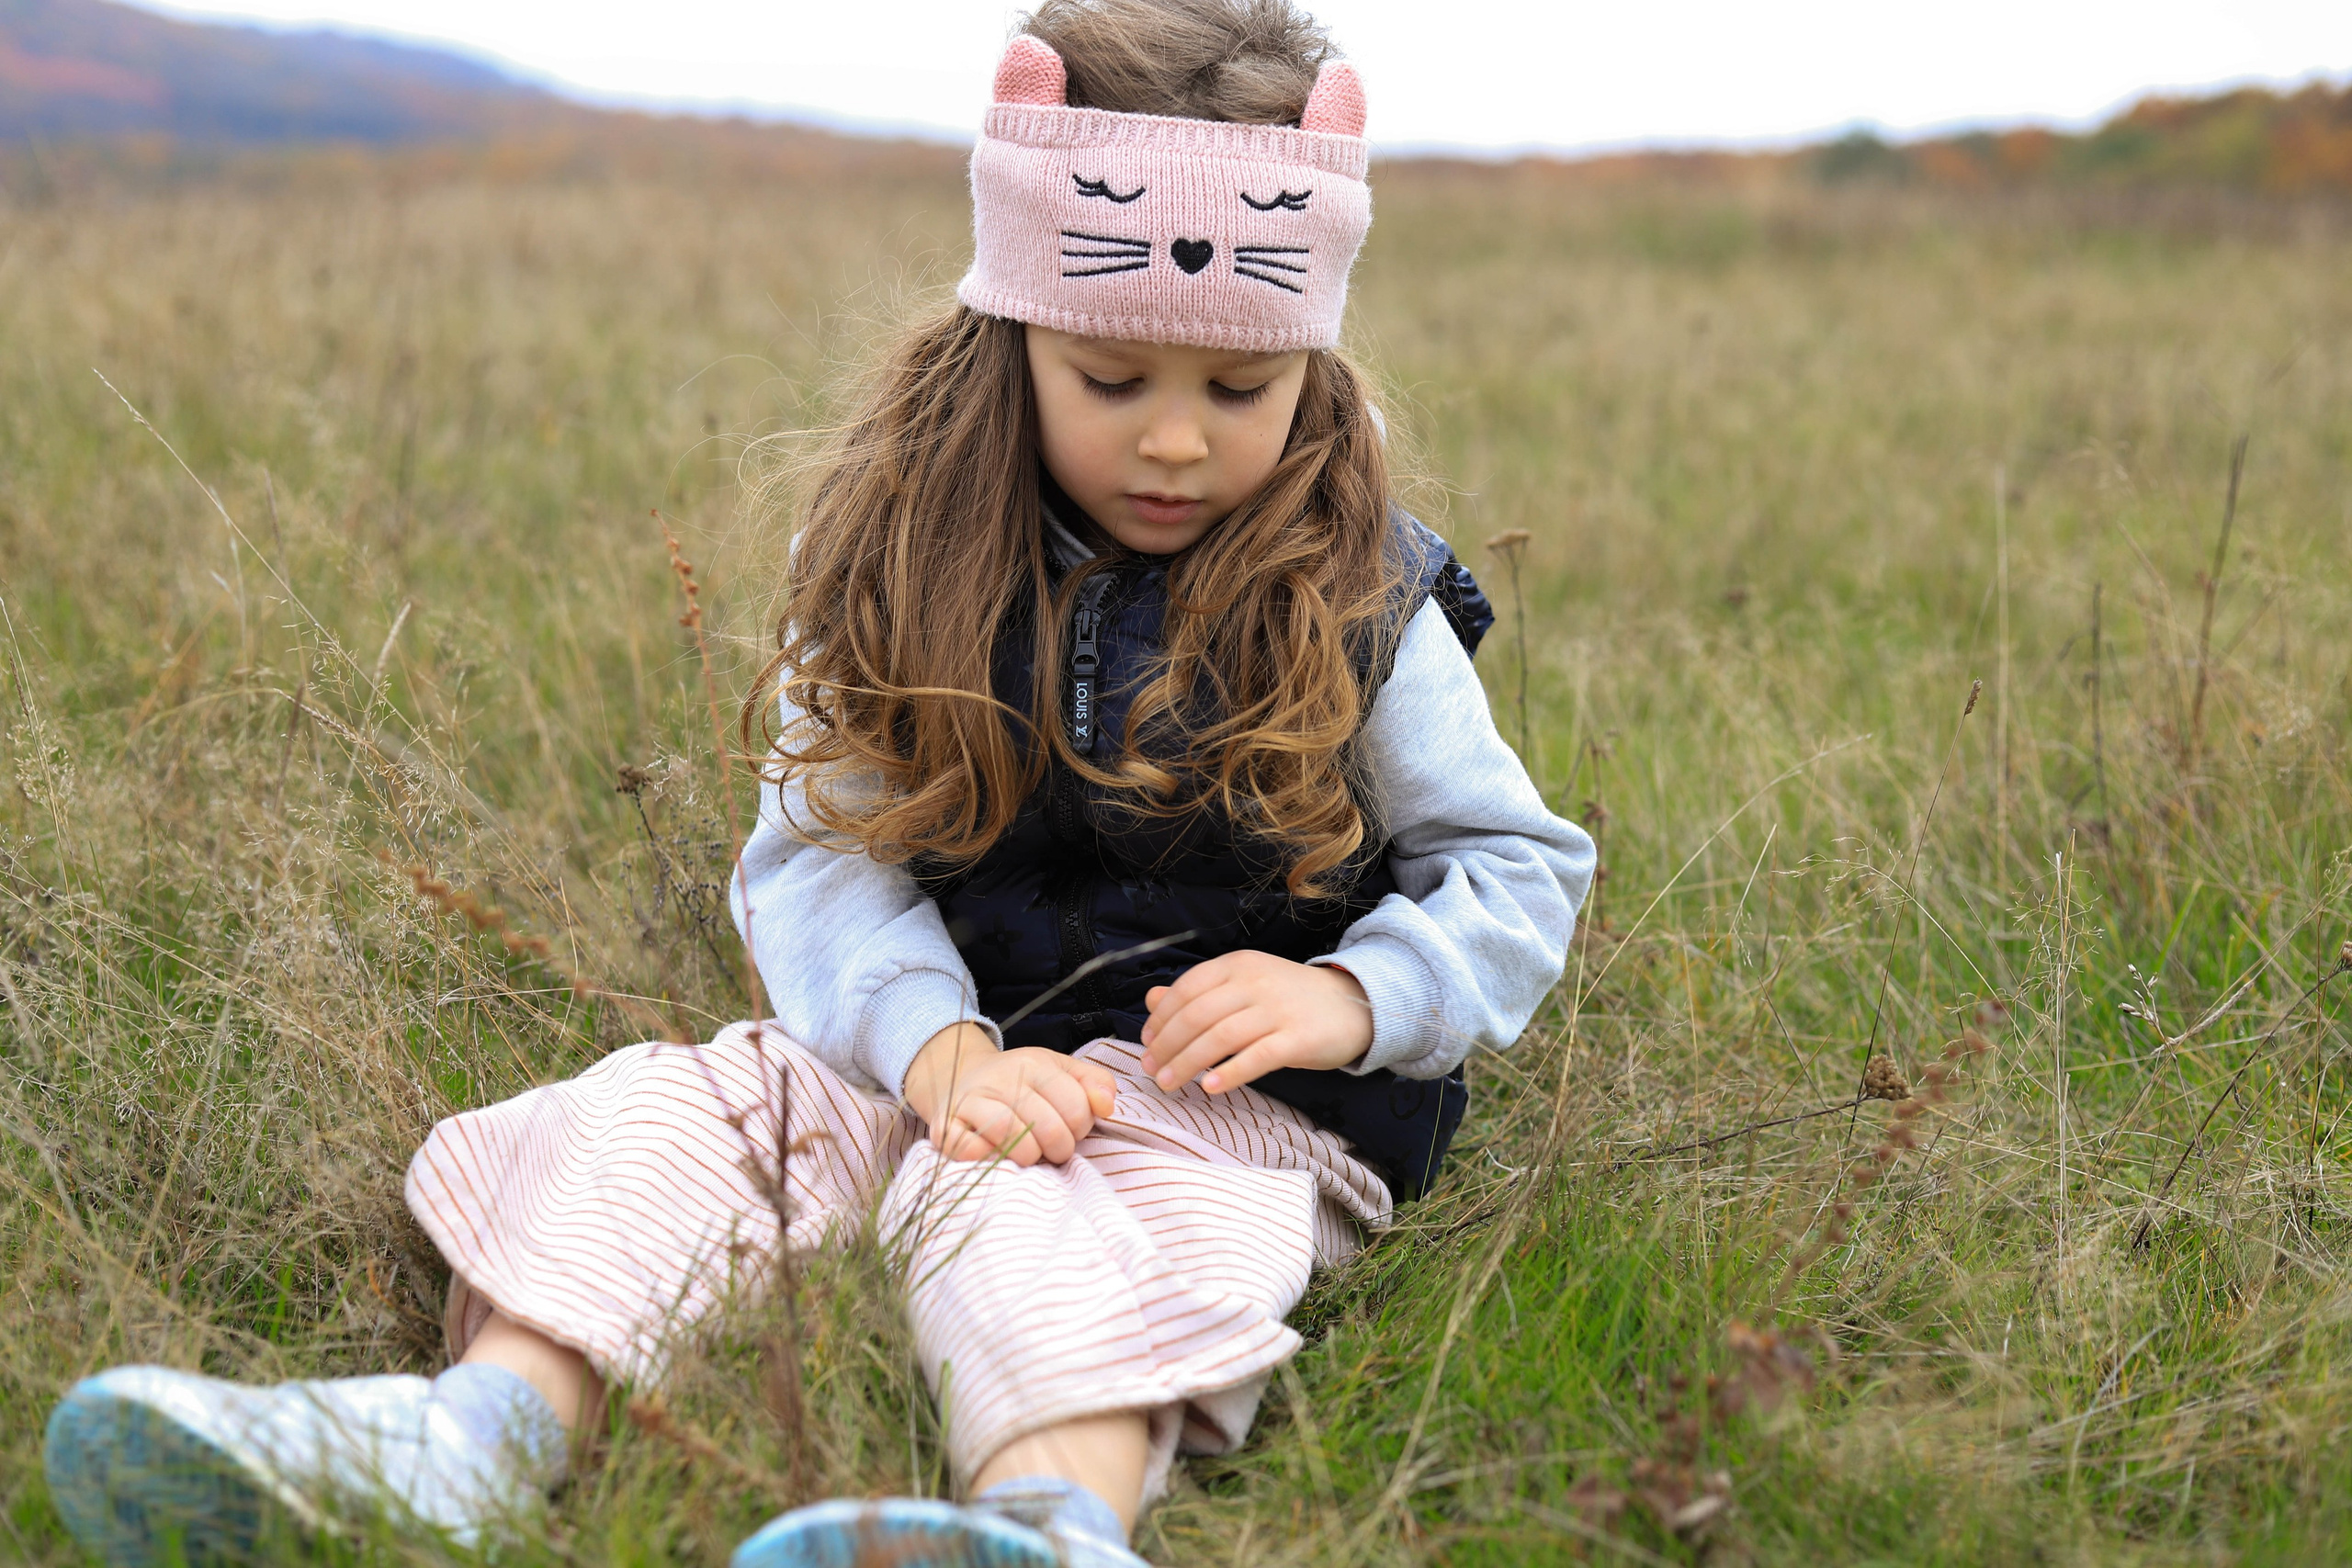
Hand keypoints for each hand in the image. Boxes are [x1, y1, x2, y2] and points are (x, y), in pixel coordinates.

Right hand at [901, 1023, 1117, 1165]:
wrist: (961, 1077)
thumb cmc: (1020, 1082)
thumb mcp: (1060, 1071)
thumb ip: (1094, 1082)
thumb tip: (1108, 1106)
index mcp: (1034, 1064)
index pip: (1075, 1105)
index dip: (1081, 1126)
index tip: (1073, 1129)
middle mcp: (1001, 1078)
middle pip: (1048, 1126)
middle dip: (1060, 1148)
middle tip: (1055, 1150)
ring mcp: (971, 1101)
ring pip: (1010, 1135)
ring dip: (1028, 1155)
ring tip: (1030, 1155)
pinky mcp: (944, 1125)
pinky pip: (967, 1147)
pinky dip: (985, 1156)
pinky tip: (995, 1155)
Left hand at [1139, 951, 1371, 1095]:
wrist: (1352, 1004)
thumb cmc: (1288, 999)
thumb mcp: (1243, 985)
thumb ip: (1198, 992)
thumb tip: (1152, 999)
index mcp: (1237, 966)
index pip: (1187, 988)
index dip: (1161, 1018)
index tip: (1146, 1043)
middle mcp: (1255, 983)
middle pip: (1198, 1014)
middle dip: (1168, 1045)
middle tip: (1151, 1070)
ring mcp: (1278, 1010)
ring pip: (1221, 1036)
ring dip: (1188, 1063)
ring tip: (1169, 1084)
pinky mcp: (1298, 1038)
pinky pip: (1258, 1057)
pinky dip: (1230, 1073)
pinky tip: (1211, 1088)